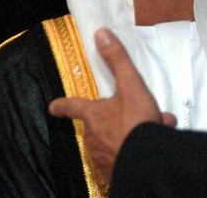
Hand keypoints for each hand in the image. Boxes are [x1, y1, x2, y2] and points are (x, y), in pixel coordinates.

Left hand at [49, 28, 176, 182]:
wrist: (147, 162)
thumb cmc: (136, 122)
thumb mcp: (131, 85)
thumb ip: (117, 59)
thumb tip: (101, 34)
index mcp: (94, 115)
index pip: (74, 107)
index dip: (63, 105)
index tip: (53, 107)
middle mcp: (93, 137)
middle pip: (99, 125)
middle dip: (118, 119)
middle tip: (140, 115)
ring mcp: (102, 156)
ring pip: (114, 140)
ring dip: (130, 134)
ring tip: (153, 130)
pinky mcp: (115, 171)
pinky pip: (124, 156)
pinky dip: (135, 150)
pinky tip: (151, 147)